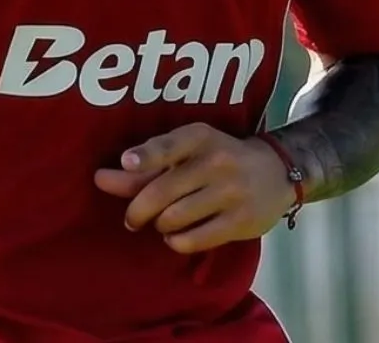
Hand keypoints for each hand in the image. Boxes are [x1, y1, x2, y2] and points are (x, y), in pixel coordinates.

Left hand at [93, 122, 296, 254]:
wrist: (276, 172)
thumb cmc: (217, 159)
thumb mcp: (187, 152)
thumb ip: (145, 166)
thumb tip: (101, 179)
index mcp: (199, 137)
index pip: (169, 146)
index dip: (145, 155)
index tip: (126, 162)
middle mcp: (216, 161)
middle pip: (162, 191)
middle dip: (138, 210)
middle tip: (132, 219)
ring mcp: (230, 192)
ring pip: (174, 218)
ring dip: (159, 225)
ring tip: (162, 223)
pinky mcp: (240, 221)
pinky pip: (194, 239)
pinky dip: (177, 241)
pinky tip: (177, 236)